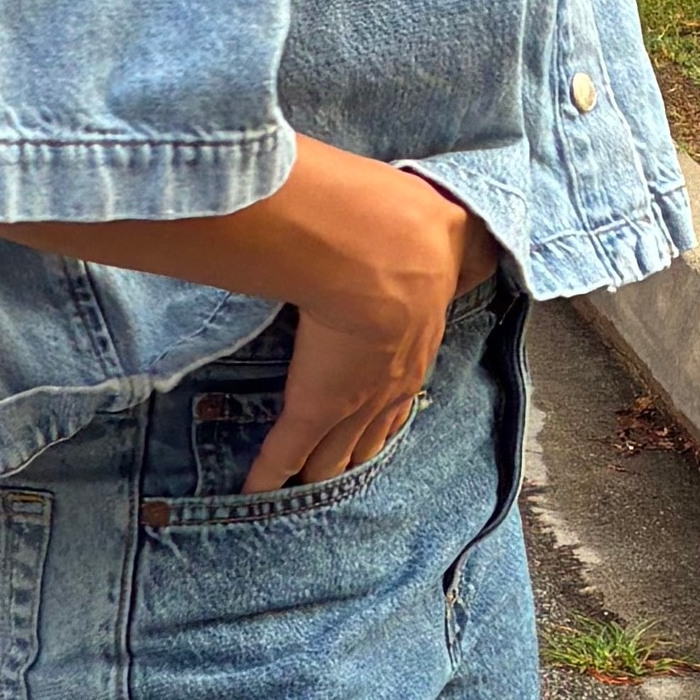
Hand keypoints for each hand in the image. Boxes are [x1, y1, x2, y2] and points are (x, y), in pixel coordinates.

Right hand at [0, 140, 497, 491]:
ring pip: (337, 448)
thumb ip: (427, 224)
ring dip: (322, 469)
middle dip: (360, 447)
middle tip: (347, 469)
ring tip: (310, 489)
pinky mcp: (316, 405)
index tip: (382, 415)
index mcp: (414, 336)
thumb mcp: (421, 225)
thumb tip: (444, 206)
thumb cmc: (400, 225)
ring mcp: (353, 397)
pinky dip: (271, 474)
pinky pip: (288, 449)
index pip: (401, 381)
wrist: (384, 250)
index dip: (389, 403)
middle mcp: (390, 376)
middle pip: (373, 428)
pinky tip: (255, 494)